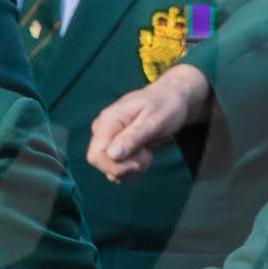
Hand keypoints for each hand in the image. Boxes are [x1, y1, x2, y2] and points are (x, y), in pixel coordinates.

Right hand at [87, 65, 209, 182]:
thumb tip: (112, 155)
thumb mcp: (154, 121)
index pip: (95, 155)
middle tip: (147, 155)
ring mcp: (108, 138)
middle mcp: (103, 129)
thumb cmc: (165, 107)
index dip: (115, 167)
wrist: (171, 100)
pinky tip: (144, 154)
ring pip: (110, 168)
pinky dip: (133, 167)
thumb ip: (133, 138)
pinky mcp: (115, 146)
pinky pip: (118, 167)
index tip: (138, 164)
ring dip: (132, 168)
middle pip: (101, 163)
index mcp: (108, 120)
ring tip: (147, 152)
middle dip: (126, 168)